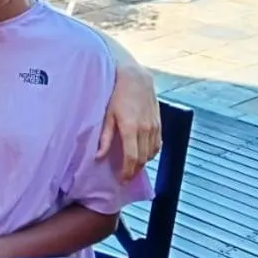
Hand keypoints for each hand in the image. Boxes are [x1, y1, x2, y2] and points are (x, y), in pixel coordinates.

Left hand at [97, 61, 160, 179]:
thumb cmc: (117, 93)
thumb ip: (104, 137)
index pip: (132, 158)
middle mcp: (145, 129)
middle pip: (143, 159)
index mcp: (130, 128)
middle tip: (126, 177)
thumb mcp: (107, 114)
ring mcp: (154, 126)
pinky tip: (144, 155)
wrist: (135, 77)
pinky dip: (152, 153)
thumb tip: (99, 156)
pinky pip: (158, 144)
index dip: (127, 172)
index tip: (122, 180)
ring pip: (152, 153)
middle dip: (135, 171)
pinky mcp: (159, 122)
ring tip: (133, 167)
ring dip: (143, 163)